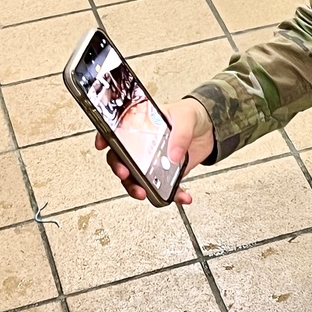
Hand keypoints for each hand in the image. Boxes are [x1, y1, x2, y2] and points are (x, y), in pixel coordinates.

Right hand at [95, 97, 214, 205]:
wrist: (209, 127)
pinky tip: (183, 196)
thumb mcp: (186, 117)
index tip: (102, 144)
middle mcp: (142, 145)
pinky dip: (173, 195)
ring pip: (137, 179)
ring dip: (138, 188)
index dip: (106, 137)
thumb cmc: (191, 115)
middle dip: (120, 170)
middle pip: (122, 160)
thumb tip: (172, 155)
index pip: (117, 131)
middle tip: (125, 174)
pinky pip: (164, 188)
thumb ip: (180, 134)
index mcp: (141, 126)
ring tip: (145, 194)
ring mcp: (153, 161)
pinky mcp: (167, 173)